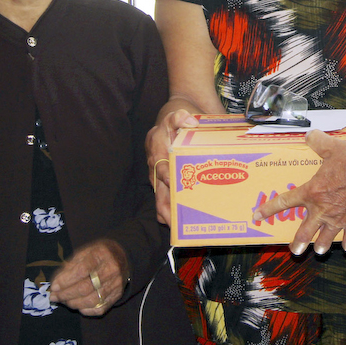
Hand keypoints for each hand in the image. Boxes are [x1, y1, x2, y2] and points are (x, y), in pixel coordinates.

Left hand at [48, 239, 128, 315]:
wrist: (121, 258)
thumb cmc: (97, 255)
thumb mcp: (84, 252)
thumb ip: (69, 266)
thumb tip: (56, 284)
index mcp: (101, 254)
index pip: (82, 270)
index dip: (66, 281)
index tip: (54, 287)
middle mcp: (111, 269)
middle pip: (85, 288)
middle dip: (66, 295)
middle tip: (54, 297)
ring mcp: (116, 283)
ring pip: (91, 300)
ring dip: (73, 303)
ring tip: (64, 301)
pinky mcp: (117, 295)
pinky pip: (99, 309)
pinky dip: (85, 310)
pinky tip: (78, 305)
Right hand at [146, 108, 197, 223]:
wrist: (173, 124)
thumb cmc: (176, 122)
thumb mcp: (177, 115)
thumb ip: (180, 117)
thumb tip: (189, 121)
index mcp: (158, 154)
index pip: (162, 170)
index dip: (167, 180)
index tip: (174, 189)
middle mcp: (156, 168)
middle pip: (159, 192)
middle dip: (166, 208)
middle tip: (175, 222)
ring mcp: (159, 177)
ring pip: (161, 199)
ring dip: (168, 214)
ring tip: (178, 229)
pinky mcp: (165, 182)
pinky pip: (165, 198)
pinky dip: (171, 210)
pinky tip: (180, 222)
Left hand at [253, 130, 345, 255]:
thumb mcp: (333, 147)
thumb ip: (319, 142)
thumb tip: (309, 134)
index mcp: (312, 192)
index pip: (285, 201)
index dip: (268, 209)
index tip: (257, 216)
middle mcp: (322, 210)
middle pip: (305, 230)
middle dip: (298, 242)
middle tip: (294, 251)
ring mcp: (339, 219)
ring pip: (326, 238)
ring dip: (322, 245)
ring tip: (319, 250)